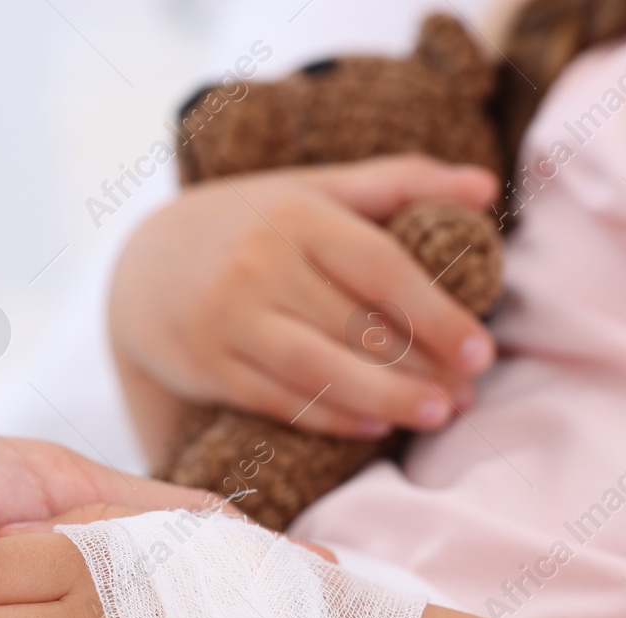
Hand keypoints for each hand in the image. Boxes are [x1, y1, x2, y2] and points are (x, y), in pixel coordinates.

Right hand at [109, 154, 498, 442]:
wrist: (140, 268)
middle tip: (468, 394)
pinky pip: (282, 399)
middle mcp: (260, 265)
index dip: (437, 312)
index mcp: (296, 215)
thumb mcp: (311, 191)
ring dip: (387, 398)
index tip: (482, 350)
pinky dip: (333, 416)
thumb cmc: (247, 224)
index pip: (381, 267)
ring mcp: (230, 320)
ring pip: (322, 369)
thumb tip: (485, 190)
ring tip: (436, 413)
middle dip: (422, 366)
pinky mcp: (209, 367)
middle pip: (357, 326)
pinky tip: (375, 425)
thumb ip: (396, 184)